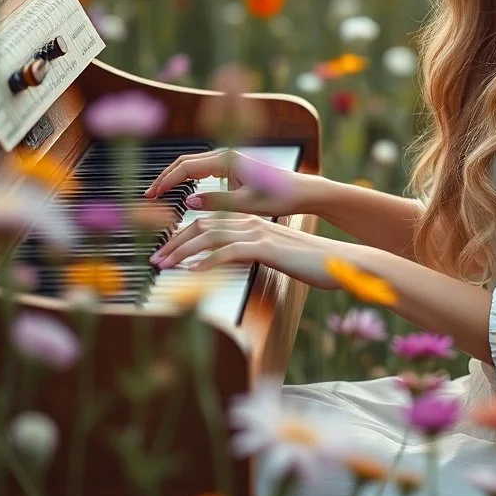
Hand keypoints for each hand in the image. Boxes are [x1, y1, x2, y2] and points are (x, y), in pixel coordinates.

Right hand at [143, 148, 311, 217]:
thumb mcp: (245, 205)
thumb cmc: (278, 197)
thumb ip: (215, 202)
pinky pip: (202, 169)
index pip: (185, 167)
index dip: (165, 181)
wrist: (300, 192)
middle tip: (148, 196)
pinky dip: (186, 178)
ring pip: (192, 164)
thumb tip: (187, 201)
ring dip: (174, 177)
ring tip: (158, 194)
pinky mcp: (232, 166)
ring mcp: (228, 158)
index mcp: (227, 159)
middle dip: (164, 177)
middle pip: (184, 162)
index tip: (151, 196)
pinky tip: (179, 191)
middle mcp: (226, 154)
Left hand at [149, 213, 340, 290]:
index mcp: (251, 223)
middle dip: (173, 242)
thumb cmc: (310, 262)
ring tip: (164, 266)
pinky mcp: (266, 248)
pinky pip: (229, 252)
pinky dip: (206, 261)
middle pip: (202, 225)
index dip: (181, 236)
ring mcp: (259, 233)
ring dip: (182, 251)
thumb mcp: (275, 256)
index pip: (208, 223)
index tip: (164, 252)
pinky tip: (192, 272)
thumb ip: (251, 254)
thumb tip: (228, 263)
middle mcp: (251, 223)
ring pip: (210, 236)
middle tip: (154, 259)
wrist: (340, 261)